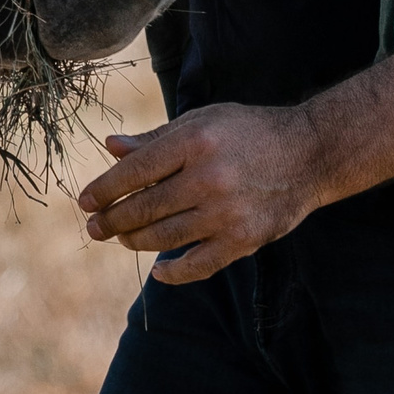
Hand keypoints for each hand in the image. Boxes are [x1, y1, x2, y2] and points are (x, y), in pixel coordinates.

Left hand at [74, 102, 331, 284]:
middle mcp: (208, 178)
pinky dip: (173, 272)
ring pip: (164, 237)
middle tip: (95, 227)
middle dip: (112, 220)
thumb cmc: (247, 132)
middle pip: (144, 207)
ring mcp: (226, 213)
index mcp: (194, 141)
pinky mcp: (243, 240)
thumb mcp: (202, 121)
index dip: (103, 189)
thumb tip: (110, 147)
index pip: (134, 171)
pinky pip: (198, 265)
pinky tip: (159, 269)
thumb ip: (155, 138)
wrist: (310, 154)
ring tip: (122, 238)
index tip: (84, 202)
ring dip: (135, 241)